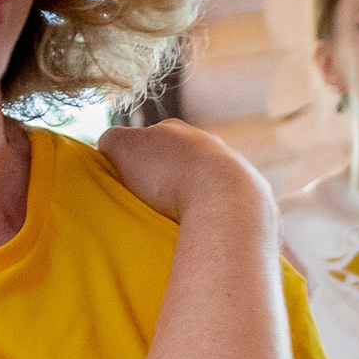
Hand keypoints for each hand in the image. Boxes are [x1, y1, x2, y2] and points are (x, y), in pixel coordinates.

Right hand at [101, 118, 275, 232]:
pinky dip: (212, 215)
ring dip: (193, 198)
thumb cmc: (168, 173)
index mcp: (177, 130)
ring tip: (178, 220)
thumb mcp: (124, 148)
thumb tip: (108, 146)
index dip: (138, 159)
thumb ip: (112, 140)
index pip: (151, 139)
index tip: (130, 183)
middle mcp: (208, 143)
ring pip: (205, 183)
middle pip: (180, 160)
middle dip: (168, 179)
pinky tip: (202, 228)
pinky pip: (224, 206)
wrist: (223, 199)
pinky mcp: (249, 197)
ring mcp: (233, 169)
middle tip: (153, 203)